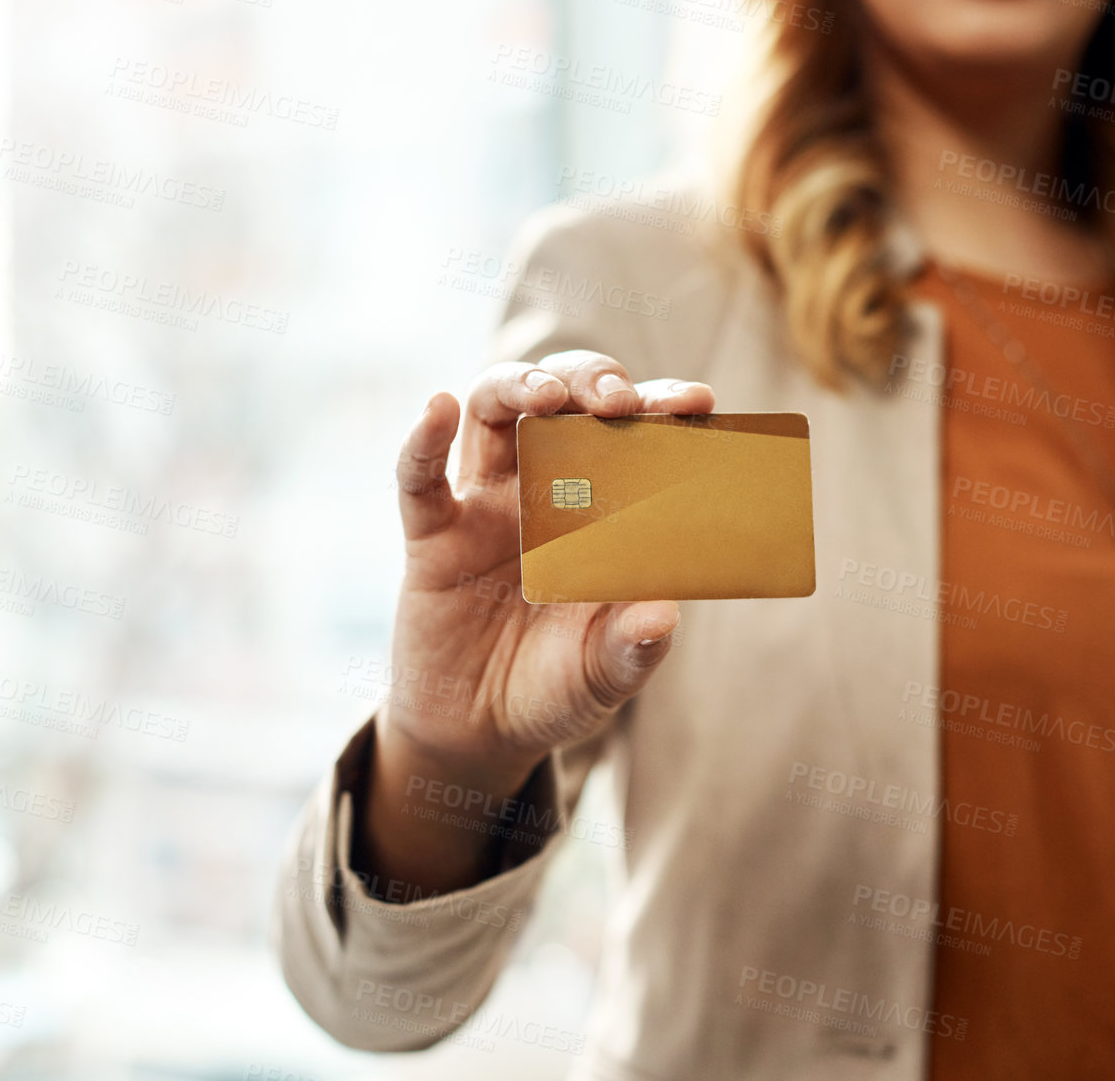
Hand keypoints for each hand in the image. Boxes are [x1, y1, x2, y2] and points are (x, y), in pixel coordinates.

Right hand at [357, 350, 713, 894]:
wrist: (479, 734)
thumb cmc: (555, 689)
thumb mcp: (604, 676)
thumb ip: (632, 648)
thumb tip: (662, 616)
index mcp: (601, 510)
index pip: (632, 436)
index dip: (661, 408)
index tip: (695, 401)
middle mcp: (544, 490)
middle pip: (560, 398)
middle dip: (588, 380)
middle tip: (616, 399)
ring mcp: (486, 506)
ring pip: (491, 409)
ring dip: (518, 386)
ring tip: (544, 396)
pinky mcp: (433, 536)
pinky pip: (420, 479)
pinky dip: (422, 441)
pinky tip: (437, 410)